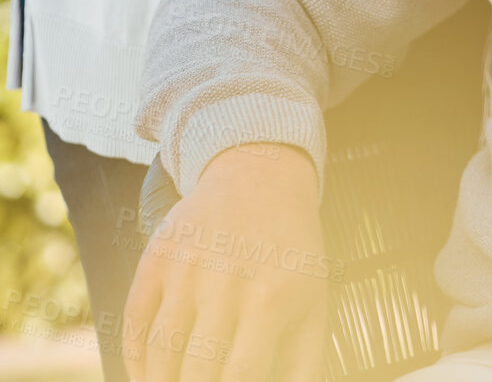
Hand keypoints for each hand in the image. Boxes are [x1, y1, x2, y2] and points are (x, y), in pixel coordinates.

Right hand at [124, 144, 325, 381]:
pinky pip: (134, 321)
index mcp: (270, 298)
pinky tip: (147, 376)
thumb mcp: (312, 301)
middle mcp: (225, 281)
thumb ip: (303, 365)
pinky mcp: (158, 254)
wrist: (260, 175)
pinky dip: (135, 360)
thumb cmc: (291, 252)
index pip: (239, 379)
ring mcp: (187, 266)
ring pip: (161, 352)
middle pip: (196, 371)